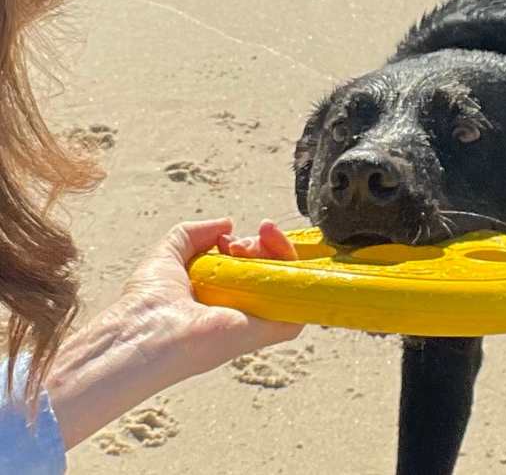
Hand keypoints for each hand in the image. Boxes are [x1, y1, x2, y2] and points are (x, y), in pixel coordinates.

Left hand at [48, 219, 302, 448]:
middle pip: (274, 270)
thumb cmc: (149, 301)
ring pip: (290, 283)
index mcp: (220, 293)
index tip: (233, 239)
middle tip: (248, 239)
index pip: (252, 266)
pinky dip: (306, 282)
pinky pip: (302, 309)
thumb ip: (193, 233)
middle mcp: (240, 306)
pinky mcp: (269, 330)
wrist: (147, 332)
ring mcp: (257, 319)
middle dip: (268, 245)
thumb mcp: (168, 252)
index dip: (251, 246)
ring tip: (263, 239)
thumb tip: (228, 224)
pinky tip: (285, 259)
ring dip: (284, 254)